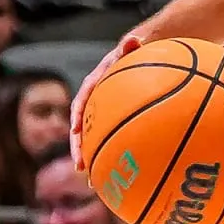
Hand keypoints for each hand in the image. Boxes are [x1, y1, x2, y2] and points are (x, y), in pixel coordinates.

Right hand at [72, 32, 144, 167]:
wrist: (150, 55)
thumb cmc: (144, 51)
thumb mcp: (137, 47)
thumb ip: (132, 46)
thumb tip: (132, 39)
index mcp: (97, 84)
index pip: (82, 100)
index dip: (77, 116)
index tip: (74, 131)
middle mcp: (98, 101)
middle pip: (83, 128)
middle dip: (79, 148)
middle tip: (81, 168)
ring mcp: (107, 113)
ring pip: (95, 139)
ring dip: (93, 160)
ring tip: (93, 184)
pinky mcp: (118, 122)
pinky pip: (114, 142)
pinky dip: (115, 158)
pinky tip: (122, 179)